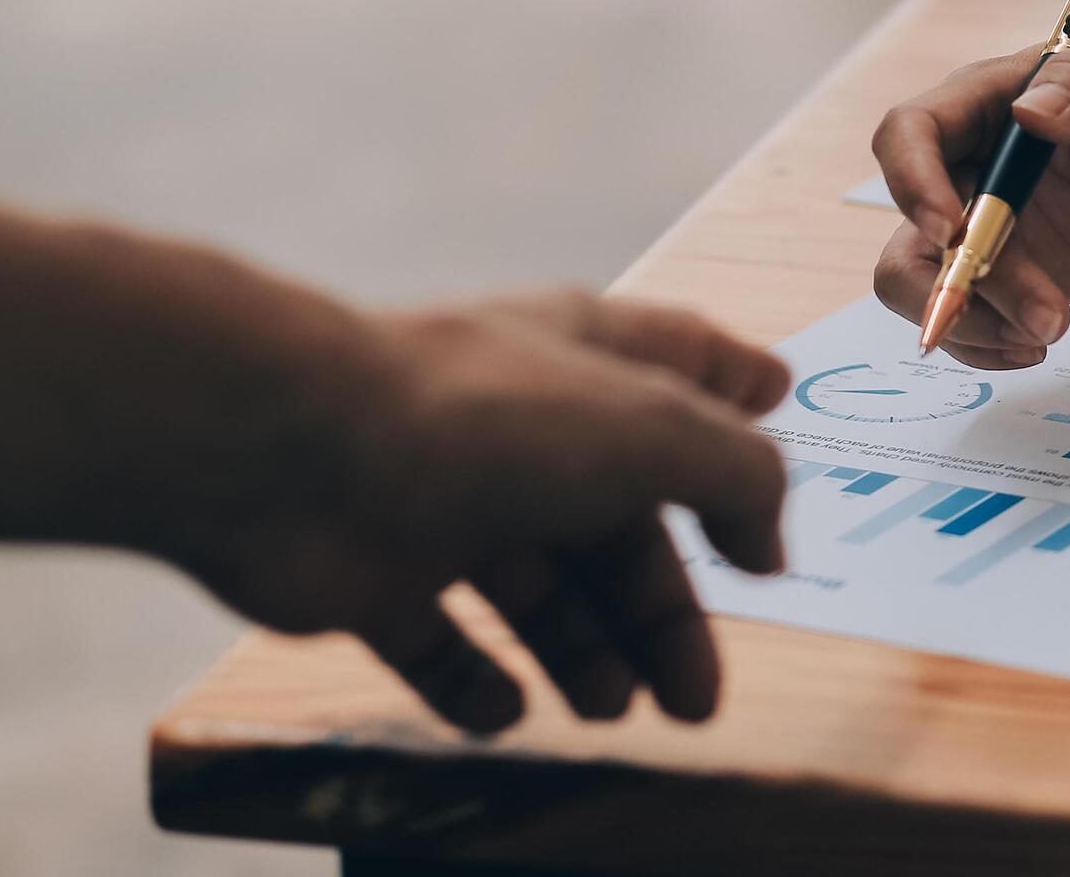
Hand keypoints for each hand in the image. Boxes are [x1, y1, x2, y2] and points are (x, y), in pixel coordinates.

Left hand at [169, 289, 789, 734]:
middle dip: (665, 611)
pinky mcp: (376, 577)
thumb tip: (769, 540)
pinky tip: (507, 710)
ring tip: (610, 705)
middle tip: (697, 696)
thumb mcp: (651, 429)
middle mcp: (526, 428)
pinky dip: (477, 683)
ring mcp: (448, 503)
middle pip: (620, 523)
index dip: (736, 387)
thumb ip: (738, 475)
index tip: (782, 410)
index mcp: (591, 360)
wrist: (286, 454)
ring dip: (587, 653)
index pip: (682, 362)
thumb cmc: (486, 418)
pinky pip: (441, 642)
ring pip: (540, 591)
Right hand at [870, 37, 1069, 367]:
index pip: (909, 132)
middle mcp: (965, 163)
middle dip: (956, 283)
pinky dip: (987, 344)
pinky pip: (959, 319)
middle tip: (1043, 317)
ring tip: (1049, 332)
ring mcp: (976, 223)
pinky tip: (1041, 340)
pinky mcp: (999, 273)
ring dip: (970, 324)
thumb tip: (1031, 113)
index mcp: (987, 101)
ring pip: (918, 282)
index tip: (949, 230)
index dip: (911, 181)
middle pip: (909, 226)